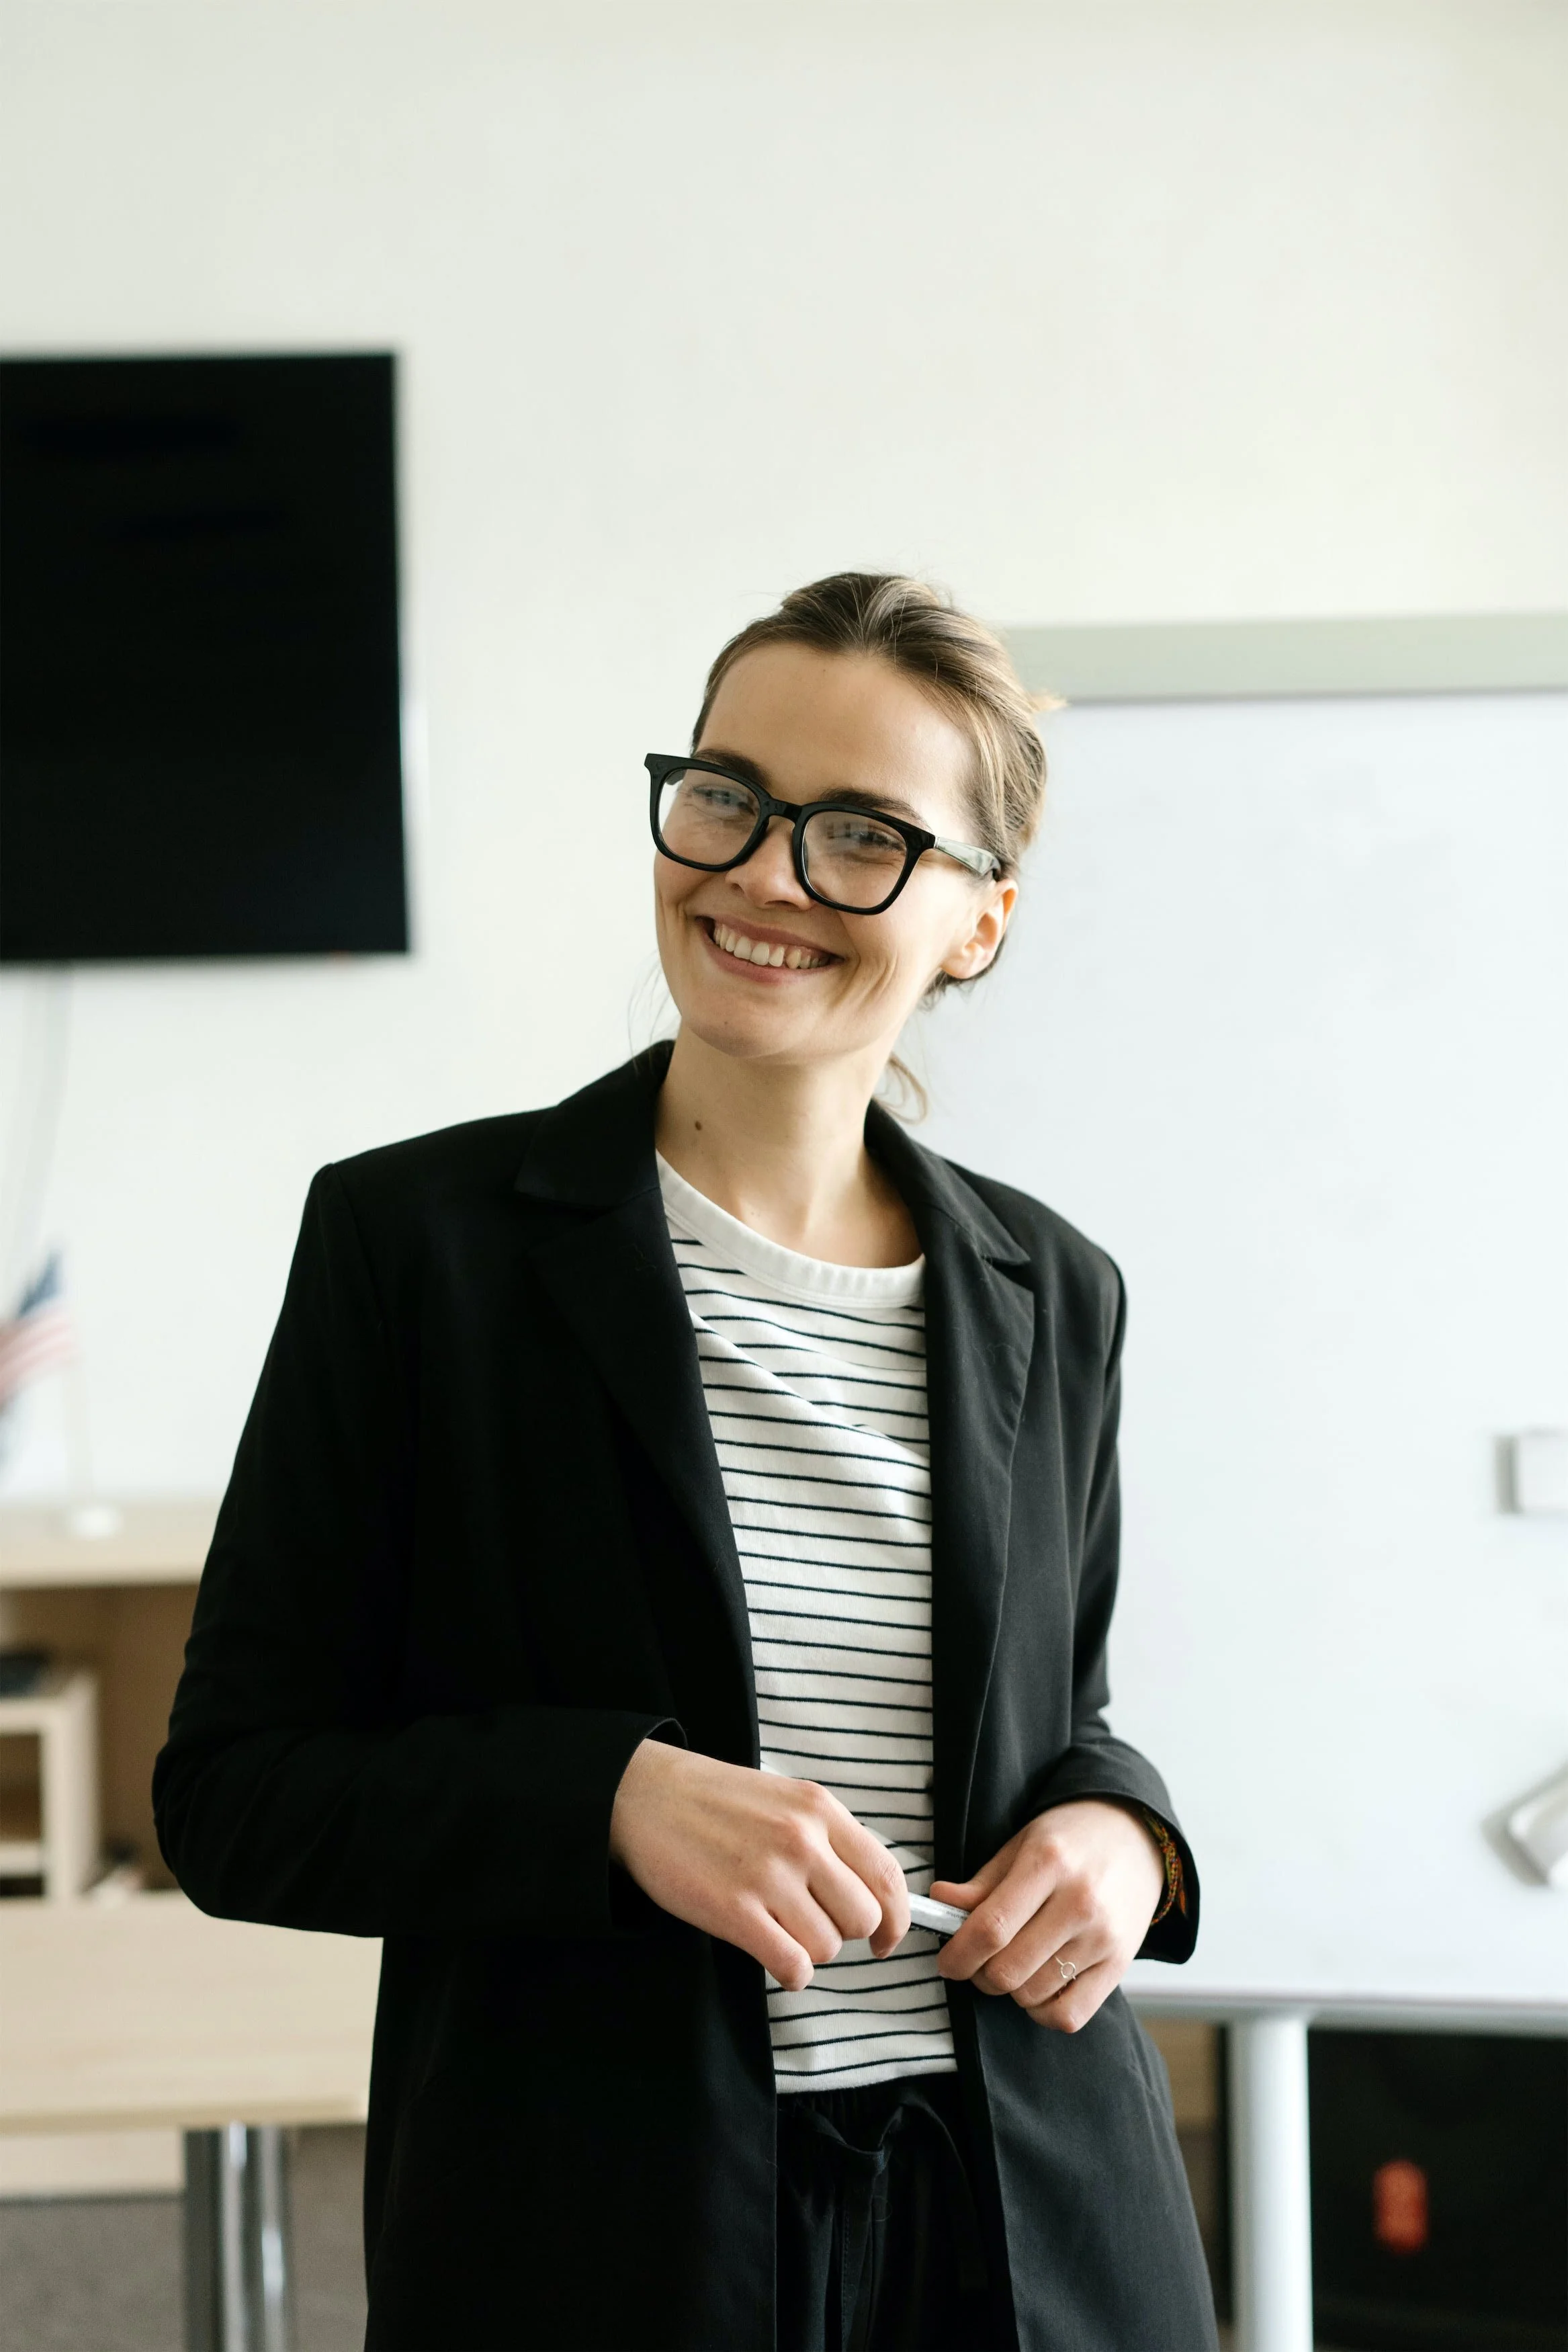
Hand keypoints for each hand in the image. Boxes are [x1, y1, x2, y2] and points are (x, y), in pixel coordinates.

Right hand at [608, 1739, 910, 1990]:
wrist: (647, 1796)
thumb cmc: (717, 1802)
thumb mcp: (786, 1799)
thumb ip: (829, 1839)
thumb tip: (870, 1894)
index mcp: (820, 1810)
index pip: (886, 1876)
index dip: (897, 1919)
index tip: (884, 1939)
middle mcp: (802, 1841)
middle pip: (862, 1918)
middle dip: (844, 1933)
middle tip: (815, 1927)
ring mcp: (768, 1876)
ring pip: (827, 1946)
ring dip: (810, 1951)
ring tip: (781, 1930)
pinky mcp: (734, 1910)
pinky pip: (792, 1965)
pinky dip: (791, 1974)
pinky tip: (774, 1957)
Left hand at [931, 1799, 1164, 2032]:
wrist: (1136, 1837)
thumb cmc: (1069, 1840)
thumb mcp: (1021, 1845)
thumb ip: (981, 1882)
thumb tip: (939, 1902)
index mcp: (1048, 1863)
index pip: (992, 1926)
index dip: (959, 1954)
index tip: (946, 1962)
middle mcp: (1079, 1903)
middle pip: (1008, 1970)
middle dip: (979, 1974)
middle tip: (978, 1961)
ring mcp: (1103, 1938)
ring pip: (1032, 1995)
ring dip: (1010, 1990)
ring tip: (1013, 1963)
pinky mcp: (1120, 1966)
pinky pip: (1068, 2016)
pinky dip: (1042, 2011)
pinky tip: (1038, 1986)